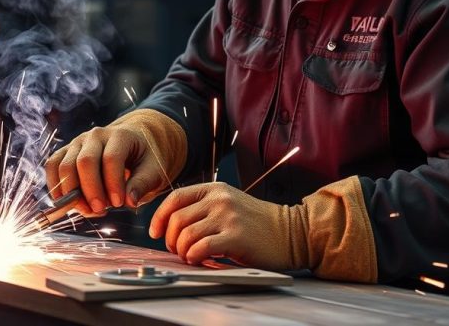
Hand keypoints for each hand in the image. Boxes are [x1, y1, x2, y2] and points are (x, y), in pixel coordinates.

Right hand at [44, 109, 185, 214]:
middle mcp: (96, 135)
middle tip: (101, 210)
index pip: (111, 158)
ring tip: (89, 209)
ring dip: (72, 193)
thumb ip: (143, 183)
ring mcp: (78, 142)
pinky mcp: (67, 151)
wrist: (136, 139)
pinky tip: (69, 203)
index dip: (112, 183)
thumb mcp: (155, 169)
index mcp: (121, 135)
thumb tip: (129, 201)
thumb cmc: (146, 157)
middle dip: (90, 191)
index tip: (119, 204)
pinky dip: (55, 186)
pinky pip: (52, 165)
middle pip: (84, 162)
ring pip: (64, 166)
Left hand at [150, 182, 296, 268]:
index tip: (156, 232)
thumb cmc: (259, 223)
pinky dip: (194, 256)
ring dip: (182, 250)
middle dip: (170, 239)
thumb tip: (171, 225)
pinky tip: (200, 260)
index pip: (174, 198)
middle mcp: (220, 199)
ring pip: (186, 234)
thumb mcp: (229, 204)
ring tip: (190, 256)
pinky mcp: (236, 236)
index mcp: (214, 189)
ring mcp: (228, 216)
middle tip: (177, 250)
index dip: (159, 217)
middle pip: (177, 219)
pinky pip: (201, 247)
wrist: (293, 232)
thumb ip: (203, 208)